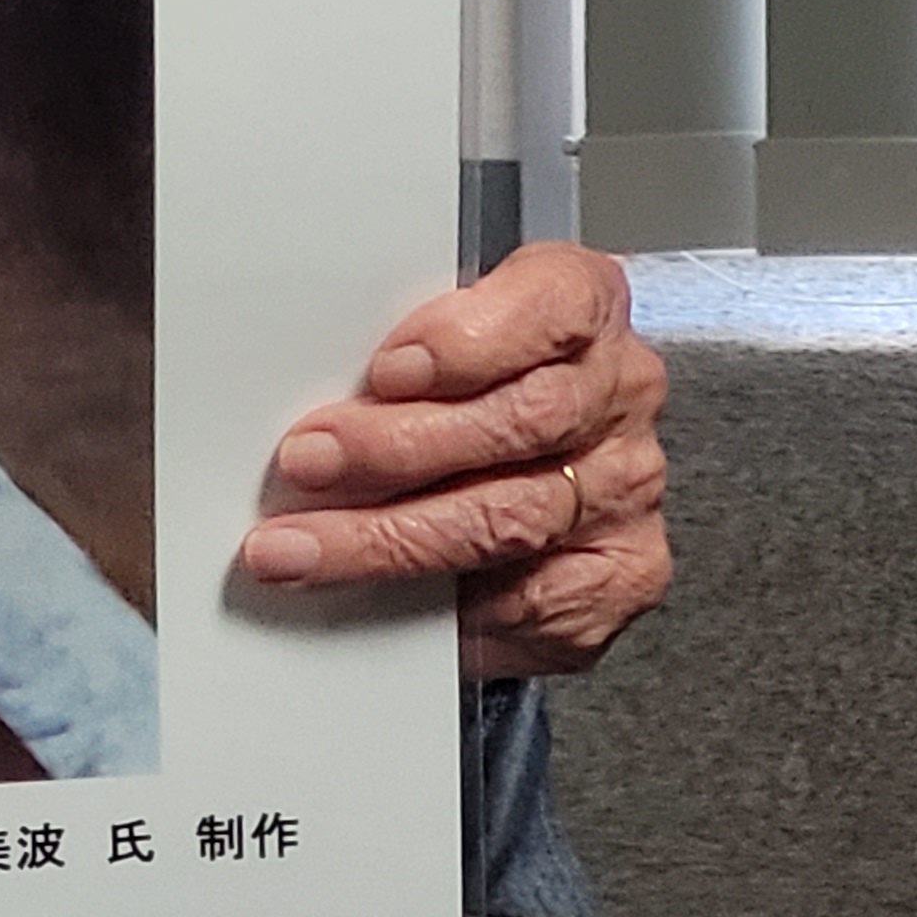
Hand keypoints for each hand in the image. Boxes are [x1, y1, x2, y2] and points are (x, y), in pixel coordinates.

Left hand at [236, 242, 668, 677]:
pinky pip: (532, 602)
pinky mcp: (619, 575)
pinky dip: (445, 608)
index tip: (387, 370)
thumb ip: (391, 346)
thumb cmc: (461, 378)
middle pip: (518, 422)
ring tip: (301, 549)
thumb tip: (292, 379)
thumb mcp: (428, 331)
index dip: (470, 341)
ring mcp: (624, 489)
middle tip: (306, 463)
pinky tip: (378, 604)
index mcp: (582, 307)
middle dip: (398, 448)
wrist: (523, 452)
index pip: (553, 308)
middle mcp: (617, 395)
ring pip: (510, 519)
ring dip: (391, 539)